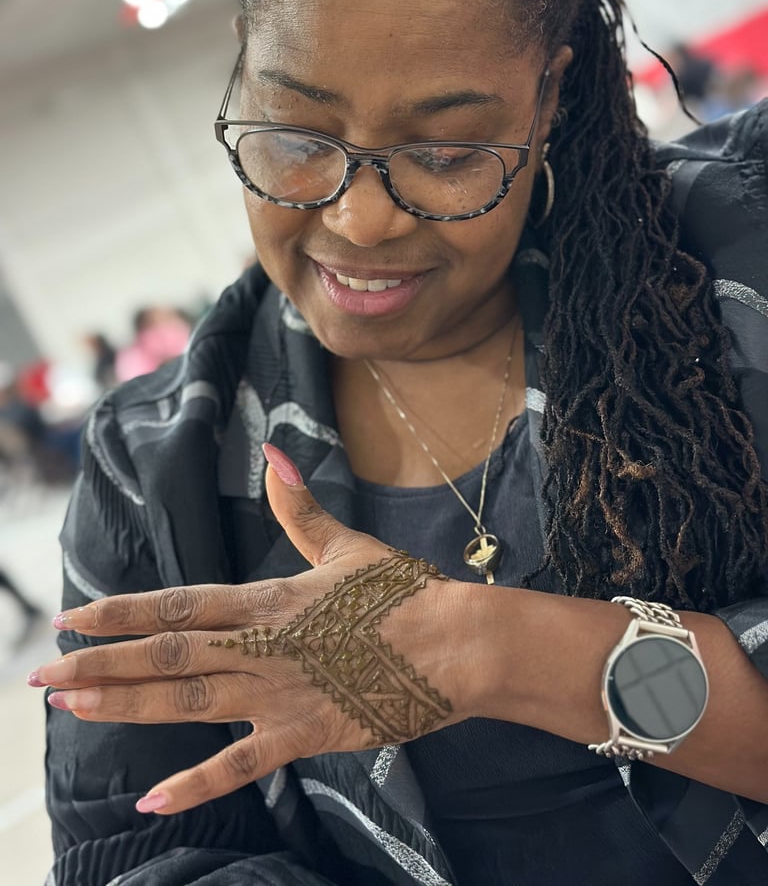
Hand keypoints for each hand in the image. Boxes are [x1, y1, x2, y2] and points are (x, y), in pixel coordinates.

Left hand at [31, 446, 469, 814]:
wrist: (456, 642)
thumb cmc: (405, 592)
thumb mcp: (348, 545)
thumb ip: (300, 507)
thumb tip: (274, 452)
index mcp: (270, 597)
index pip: (179, 603)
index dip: (121, 610)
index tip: (72, 617)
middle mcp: (262, 644)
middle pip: (167, 652)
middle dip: (100, 663)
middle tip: (41, 676)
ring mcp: (279, 692)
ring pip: (187, 700)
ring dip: (127, 705)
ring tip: (71, 710)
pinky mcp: (304, 734)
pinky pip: (240, 764)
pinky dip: (195, 784)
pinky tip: (151, 800)